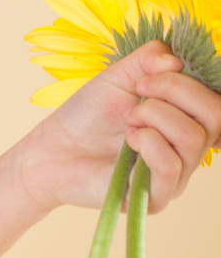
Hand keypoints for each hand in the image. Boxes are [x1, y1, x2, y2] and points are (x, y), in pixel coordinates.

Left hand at [18, 40, 220, 214]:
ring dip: (155, 115)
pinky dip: (147, 141)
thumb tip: (178, 61)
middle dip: (174, 89)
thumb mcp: (119, 76)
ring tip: (127, 118)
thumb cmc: (88, 114)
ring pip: (193, 137)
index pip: (216, 100)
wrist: (52, 148)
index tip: (148, 75)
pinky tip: (128, 139)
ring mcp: (176, 176)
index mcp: (186, 120)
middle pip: (214, 115)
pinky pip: (170, 165)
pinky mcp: (155, 197)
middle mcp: (189, 150)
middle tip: (138, 90)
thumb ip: (148, 60)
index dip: (190, 79)